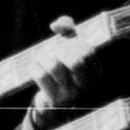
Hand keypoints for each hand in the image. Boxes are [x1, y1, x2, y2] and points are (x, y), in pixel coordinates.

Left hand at [28, 15, 93, 129]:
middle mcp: (86, 85)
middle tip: (52, 52)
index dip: (72, 42)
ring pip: (54, 66)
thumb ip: (67, 29)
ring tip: (40, 58)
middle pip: (75, 61)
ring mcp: (70, 94)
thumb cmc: (63, 69)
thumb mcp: (69, 48)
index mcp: (95, 72)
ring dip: (43, 57)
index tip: (64, 44)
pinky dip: (34, 66)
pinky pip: (40, 76)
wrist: (52, 103)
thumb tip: (55, 25)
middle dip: (60, 51)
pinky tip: (34, 67)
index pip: (87, 51)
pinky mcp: (54, 100)